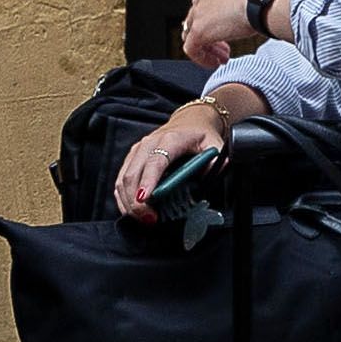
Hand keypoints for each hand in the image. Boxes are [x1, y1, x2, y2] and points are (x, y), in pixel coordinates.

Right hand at [114, 98, 227, 220]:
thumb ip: (217, 160)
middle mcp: (149, 144)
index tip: (145, 199)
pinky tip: (133, 211)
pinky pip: (121, 181)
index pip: (156, 161)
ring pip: (123, 179)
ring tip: (143, 219)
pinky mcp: (132, 158)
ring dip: (129, 203)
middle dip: (136, 200)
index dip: (148, 181)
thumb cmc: (200, 135)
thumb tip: (219, 172)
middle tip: (149, 219)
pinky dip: (124, 198)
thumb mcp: (214, 144)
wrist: (189, 122)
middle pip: (133, 174)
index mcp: (170, 139)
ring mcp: (137, 151)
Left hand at [176, 0, 255, 68]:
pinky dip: (201, 58)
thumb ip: (241, 8)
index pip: (205, 11)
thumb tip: (249, 17)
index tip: (226, 37)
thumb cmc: (261, 1)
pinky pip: (192, 49)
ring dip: (207, 50)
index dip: (214, 27)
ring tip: (221, 59)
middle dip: (211, 40)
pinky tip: (215, 63)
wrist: (259, 3)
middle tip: (225, 51)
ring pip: (192, 37)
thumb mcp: (248, 2)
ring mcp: (198, 16)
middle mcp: (202, 1)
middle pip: (196, 24)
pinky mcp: (198, 31)